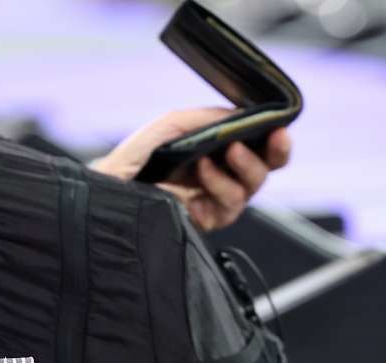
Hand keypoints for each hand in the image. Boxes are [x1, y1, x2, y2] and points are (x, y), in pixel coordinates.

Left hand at [93, 107, 292, 230]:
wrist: (106, 192)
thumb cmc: (132, 159)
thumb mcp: (165, 128)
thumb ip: (199, 119)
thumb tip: (233, 116)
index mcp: (218, 153)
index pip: (257, 148)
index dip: (274, 140)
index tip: (279, 126)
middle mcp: (221, 178)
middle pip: (264, 170)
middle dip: (274, 154)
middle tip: (274, 139)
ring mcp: (213, 202)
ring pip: (250, 189)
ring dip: (245, 168)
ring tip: (228, 151)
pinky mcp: (204, 222)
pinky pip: (228, 207)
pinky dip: (220, 186)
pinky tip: (204, 172)